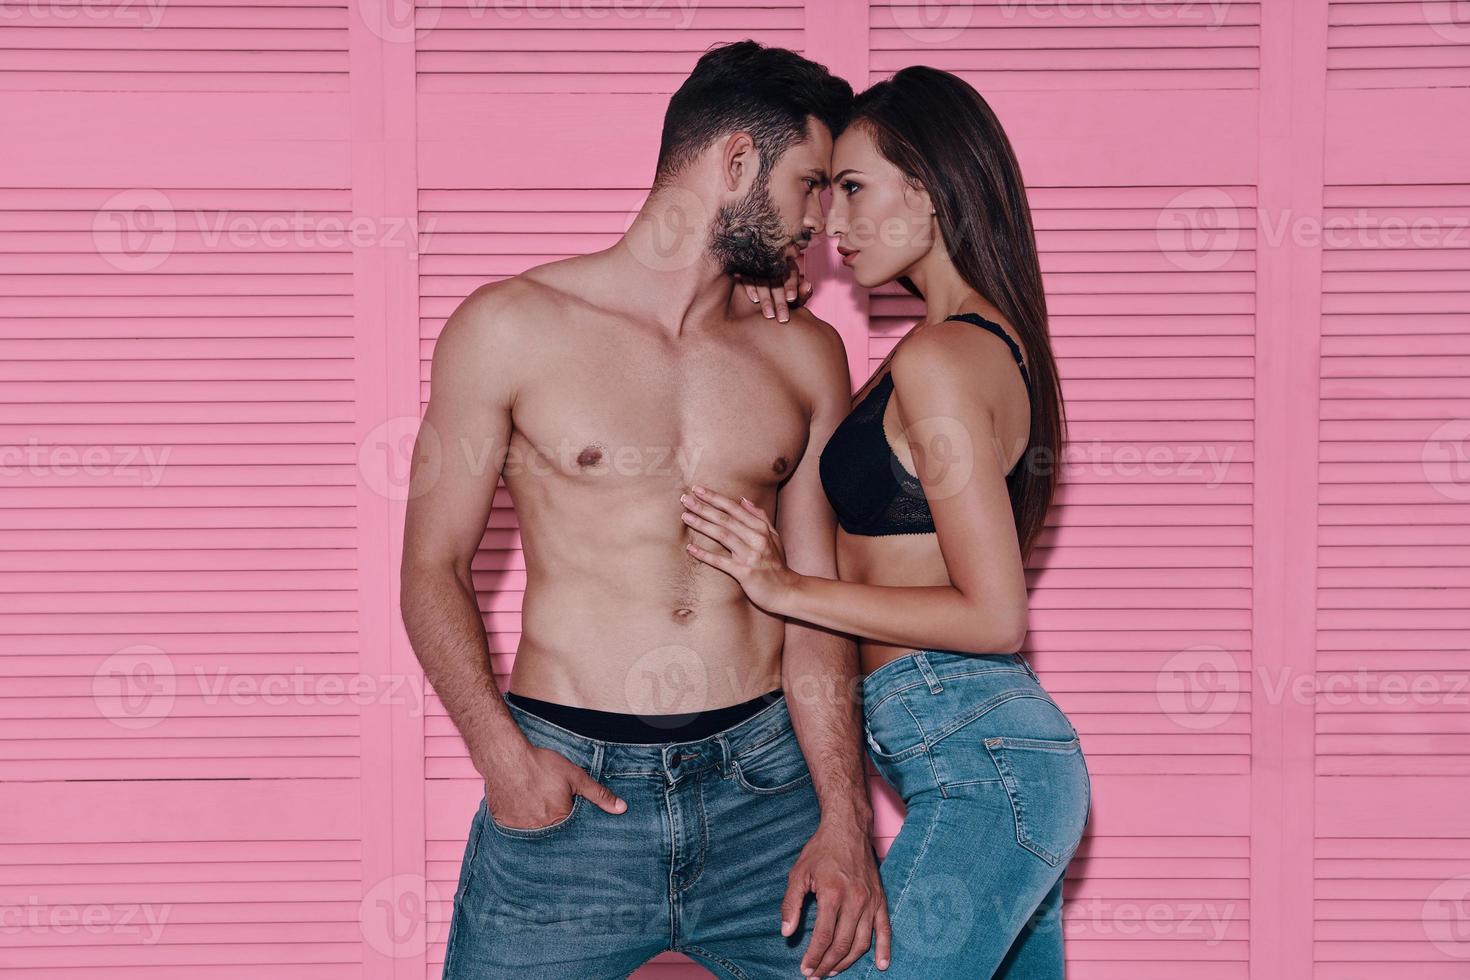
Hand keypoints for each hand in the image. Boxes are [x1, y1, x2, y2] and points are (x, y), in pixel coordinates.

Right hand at [480, 743, 626, 828]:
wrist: (505, 758)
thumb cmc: (541, 765)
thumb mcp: (575, 776)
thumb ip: (598, 794)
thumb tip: (621, 808)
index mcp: (560, 821)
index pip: (573, 832)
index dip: (572, 822)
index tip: (567, 810)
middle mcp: (540, 831)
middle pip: (553, 834)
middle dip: (554, 823)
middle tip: (548, 804)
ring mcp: (520, 830)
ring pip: (535, 833)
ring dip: (537, 823)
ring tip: (535, 804)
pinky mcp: (505, 826)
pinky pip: (517, 830)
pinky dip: (521, 821)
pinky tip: (521, 806)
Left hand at [679, 484, 798, 612]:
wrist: (787, 592)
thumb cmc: (777, 564)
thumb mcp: (774, 537)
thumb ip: (760, 517)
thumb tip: (743, 499)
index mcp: (761, 528)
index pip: (734, 508)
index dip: (715, 497)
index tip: (697, 489)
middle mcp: (756, 539)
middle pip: (725, 519)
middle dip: (703, 507)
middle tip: (684, 499)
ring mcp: (750, 556)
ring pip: (722, 535)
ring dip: (702, 525)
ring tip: (685, 516)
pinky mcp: (744, 573)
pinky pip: (721, 562)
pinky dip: (705, 555)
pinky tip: (690, 548)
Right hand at [733, 255, 811, 322]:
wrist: (757, 295)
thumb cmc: (782, 295)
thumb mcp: (793, 296)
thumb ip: (801, 293)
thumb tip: (808, 285)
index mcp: (788, 266)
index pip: (791, 274)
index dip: (792, 286)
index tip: (791, 298)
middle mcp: (774, 264)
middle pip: (776, 281)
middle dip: (780, 300)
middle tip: (783, 318)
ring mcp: (759, 267)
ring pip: (762, 281)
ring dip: (766, 298)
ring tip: (770, 315)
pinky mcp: (745, 271)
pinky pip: (747, 277)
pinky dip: (751, 288)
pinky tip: (755, 299)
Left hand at [784, 821, 891, 975]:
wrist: (848, 829)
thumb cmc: (821, 850)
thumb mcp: (798, 873)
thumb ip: (791, 904)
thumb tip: (786, 932)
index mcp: (833, 894)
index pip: (824, 936)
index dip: (814, 956)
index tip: (805, 969)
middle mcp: (855, 900)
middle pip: (842, 944)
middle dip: (827, 964)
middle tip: (816, 975)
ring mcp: (870, 901)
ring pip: (862, 942)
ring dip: (848, 961)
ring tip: (834, 971)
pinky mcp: (880, 899)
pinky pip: (885, 929)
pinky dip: (884, 949)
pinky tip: (882, 965)